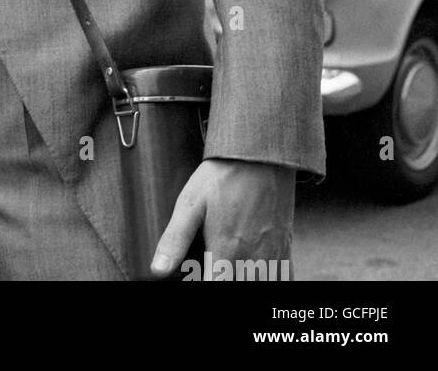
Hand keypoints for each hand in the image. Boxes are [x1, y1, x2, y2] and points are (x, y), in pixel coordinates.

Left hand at [151, 158, 294, 276]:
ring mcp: (272, 256)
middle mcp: (252, 260)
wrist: (261, 157)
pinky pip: (282, 278)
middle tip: (210, 263)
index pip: (216, 288)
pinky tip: (254, 270)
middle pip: (237, 287)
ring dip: (243, 279)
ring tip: (228, 265)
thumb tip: (158, 270)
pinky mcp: (286, 248)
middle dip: (222, 279)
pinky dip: (269, 278)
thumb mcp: (191, 203)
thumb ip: (175, 239)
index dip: (201, 284)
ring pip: (258, 285)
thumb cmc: (223, 177)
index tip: (194, 277)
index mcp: (226, 251)